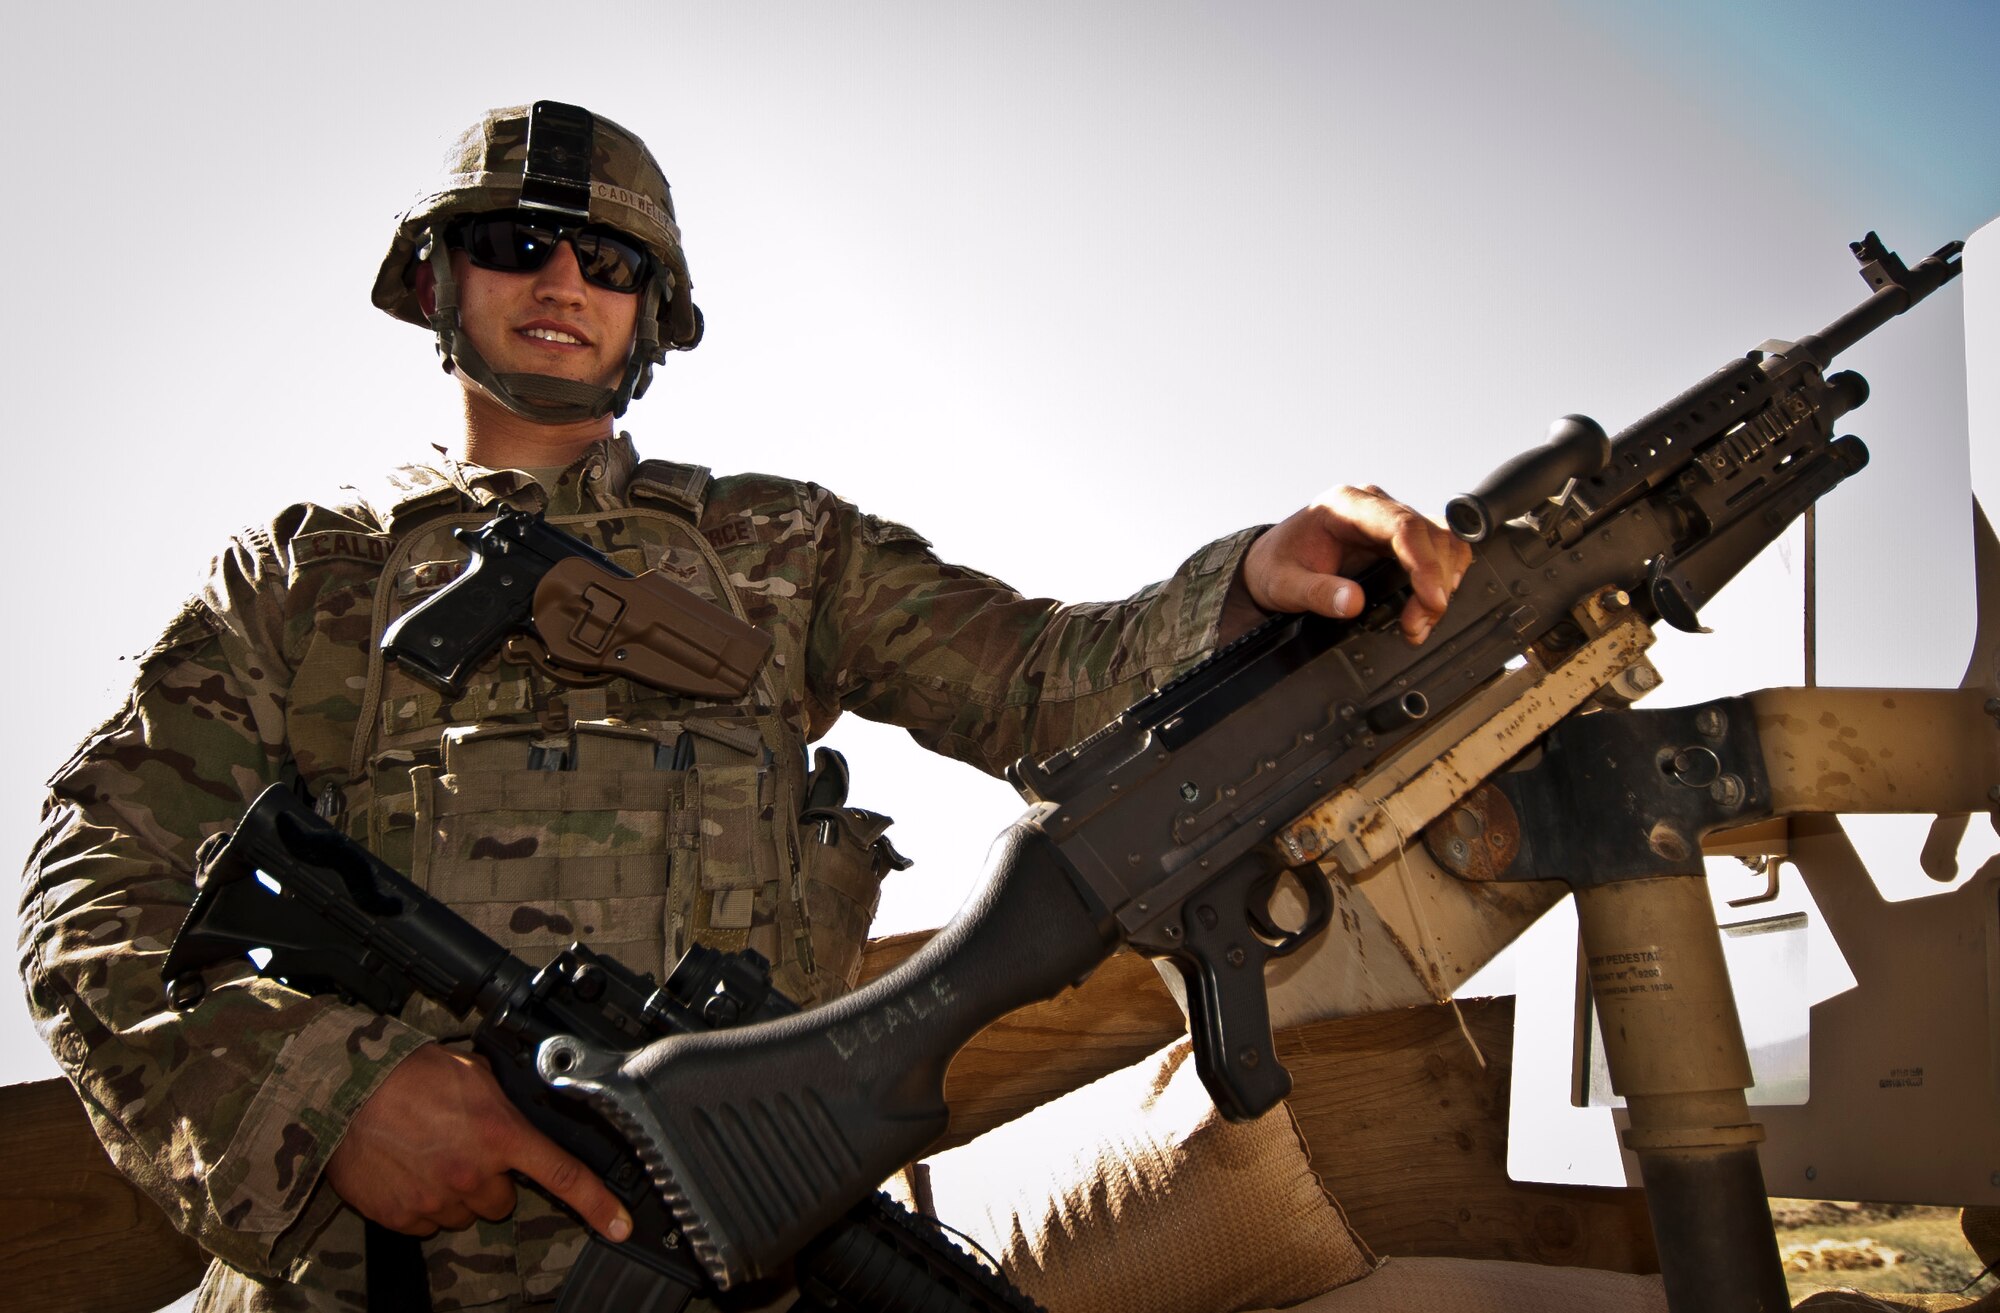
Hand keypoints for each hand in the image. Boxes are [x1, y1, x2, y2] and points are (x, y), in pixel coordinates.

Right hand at [325, 1043, 631, 1241]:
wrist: (345, 1091)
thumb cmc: (408, 1074)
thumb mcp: (475, 1073)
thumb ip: (506, 1100)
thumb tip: (524, 1108)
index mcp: (500, 1134)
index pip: (563, 1176)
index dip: (597, 1205)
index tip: (619, 1225)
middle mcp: (474, 1173)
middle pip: (503, 1200)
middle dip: (490, 1179)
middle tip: (463, 1148)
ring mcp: (437, 1200)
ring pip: (466, 1213)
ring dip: (456, 1192)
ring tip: (430, 1154)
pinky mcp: (403, 1216)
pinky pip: (427, 1223)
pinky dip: (422, 1203)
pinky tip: (409, 1170)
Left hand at [1241, 484, 1470, 643]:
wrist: (1268, 563)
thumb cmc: (1275, 566)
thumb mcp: (1284, 584)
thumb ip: (1316, 593)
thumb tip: (1352, 603)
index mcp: (1346, 505)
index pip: (1401, 525)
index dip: (1425, 563)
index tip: (1432, 599)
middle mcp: (1374, 506)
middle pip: (1430, 534)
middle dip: (1435, 582)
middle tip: (1418, 624)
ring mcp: (1388, 521)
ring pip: (1441, 541)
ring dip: (1442, 581)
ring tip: (1420, 622)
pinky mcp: (1397, 539)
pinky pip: (1435, 550)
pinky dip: (1440, 578)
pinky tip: (1426, 605)